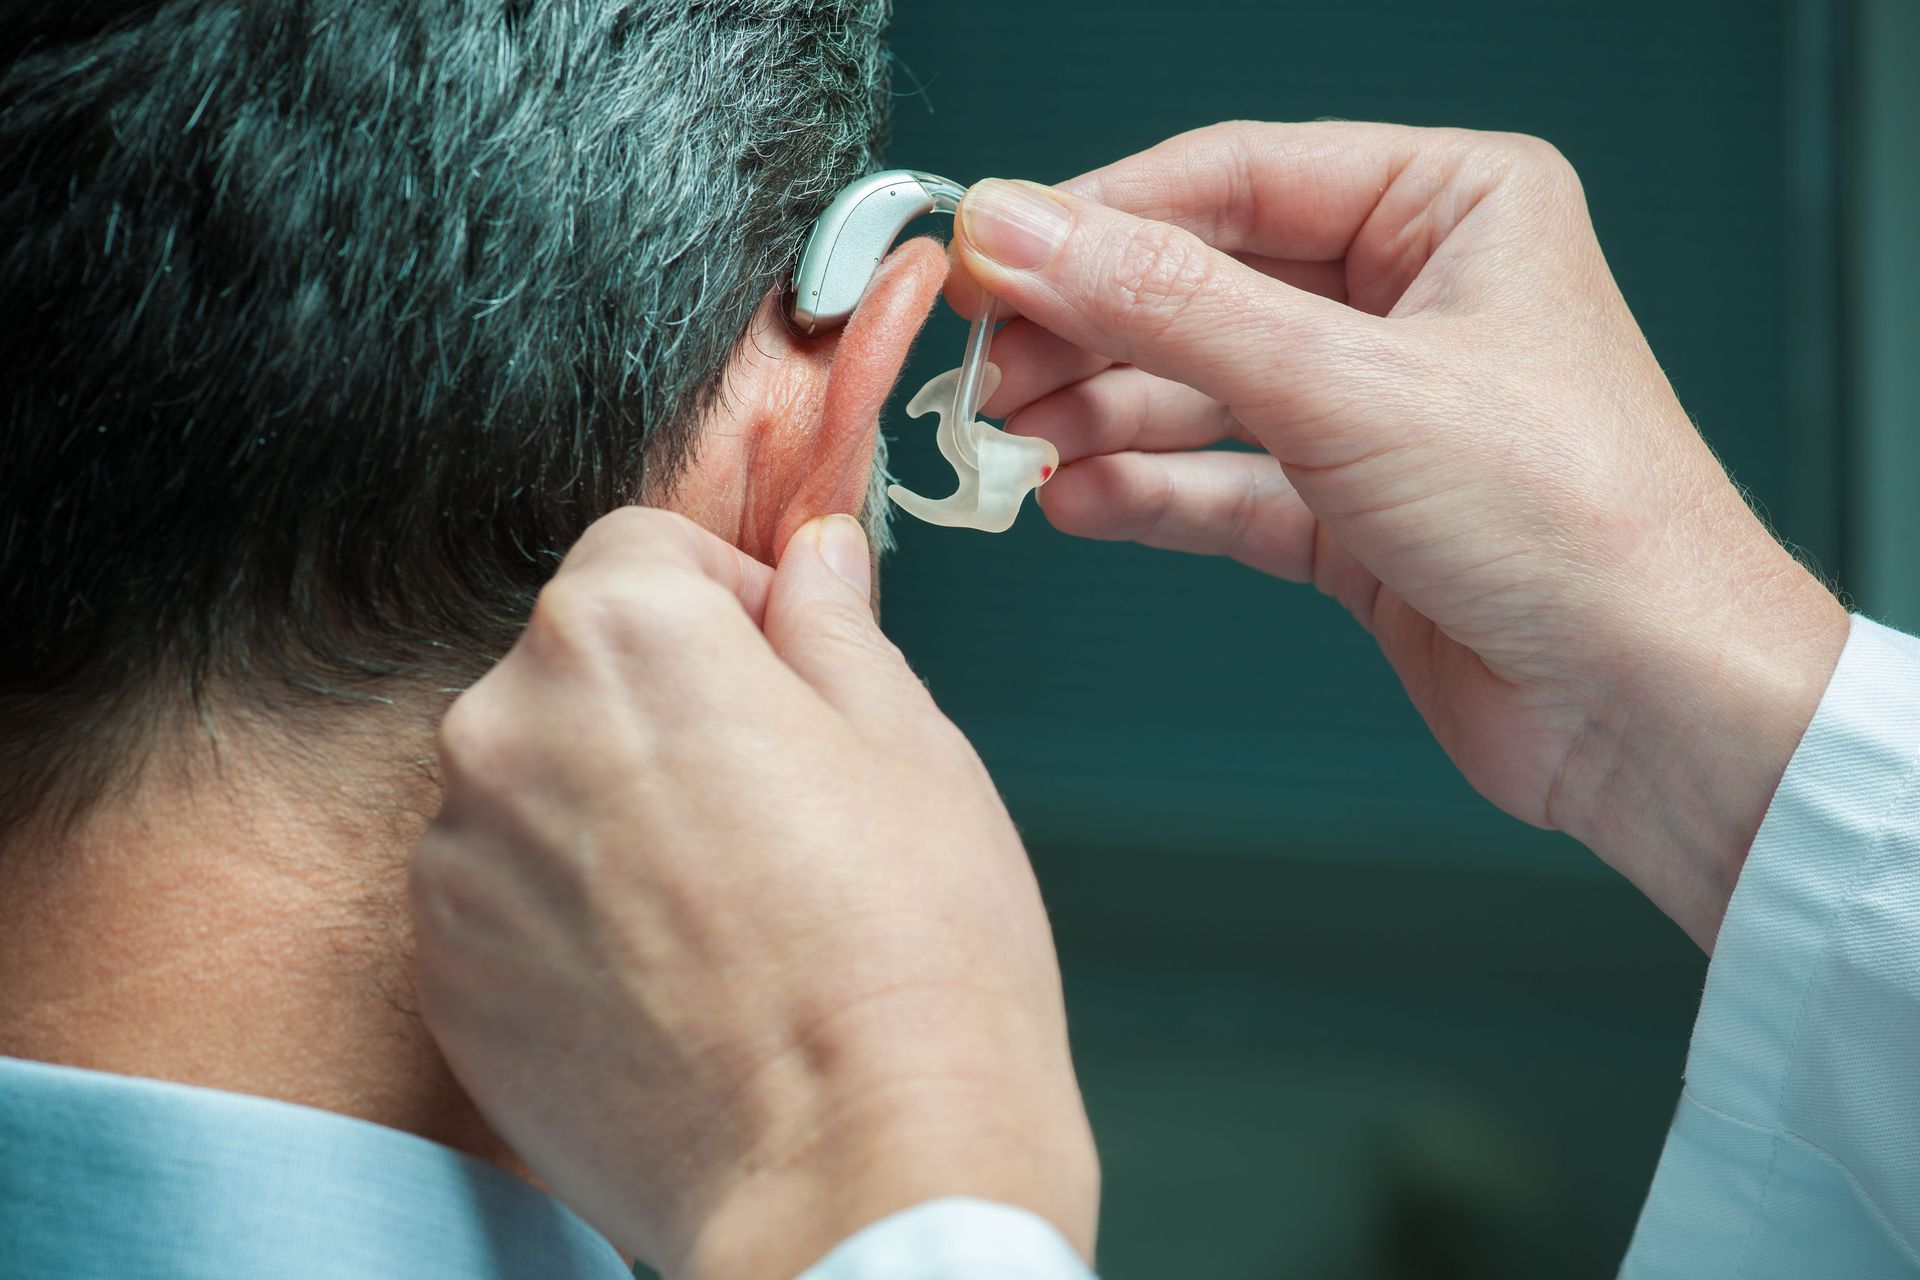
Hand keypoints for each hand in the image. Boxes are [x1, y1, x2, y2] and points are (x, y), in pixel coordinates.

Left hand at [409, 509, 1096, 1278]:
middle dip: (664, 703)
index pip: (644, 550)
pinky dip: (567, 913)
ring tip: (726, 905)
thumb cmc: (909, 957)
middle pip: (578, 667)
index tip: (785, 670)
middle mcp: (504, 729)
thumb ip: (833, 625)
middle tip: (773, 800)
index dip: (732, 601)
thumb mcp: (910, 745)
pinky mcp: (446, 982)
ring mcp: (460, 864)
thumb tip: (814, 559)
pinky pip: (503, 898)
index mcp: (621, 636)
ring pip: (537, 783)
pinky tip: (671, 973)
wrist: (854, 1170)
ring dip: (609, 808)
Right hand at [951, 121, 1847, 947]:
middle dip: (1084, 331)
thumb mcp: (1345, 385)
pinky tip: (1070, 500)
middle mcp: (1413, 298)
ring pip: (1199, 391)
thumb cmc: (1574, 521)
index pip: (1231, 179)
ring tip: (1002, 446)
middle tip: (976, 368)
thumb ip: (1166, 304)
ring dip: (1097, 417)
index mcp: (1449, 207)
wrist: (1654, 710)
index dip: (1094, 218)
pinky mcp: (1354, 516)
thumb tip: (1021, 229)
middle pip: (1201, 286)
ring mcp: (1378, 410)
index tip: (985, 257)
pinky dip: (1144, 492)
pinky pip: (1222, 485)